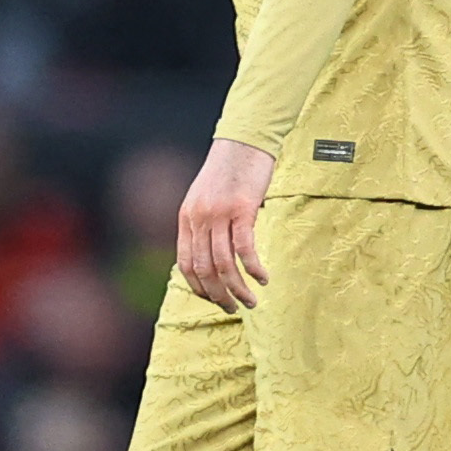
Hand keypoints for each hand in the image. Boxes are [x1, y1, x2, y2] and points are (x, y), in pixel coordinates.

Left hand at [175, 138, 275, 312]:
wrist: (242, 142)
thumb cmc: (228, 173)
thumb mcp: (204, 199)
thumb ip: (203, 225)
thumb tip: (210, 258)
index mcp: (187, 218)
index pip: (186, 264)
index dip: (199, 288)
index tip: (214, 300)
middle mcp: (199, 218)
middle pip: (205, 269)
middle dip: (219, 295)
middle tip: (234, 308)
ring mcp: (219, 213)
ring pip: (224, 264)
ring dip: (238, 288)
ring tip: (251, 301)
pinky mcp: (242, 208)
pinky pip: (244, 248)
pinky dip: (253, 269)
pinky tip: (263, 278)